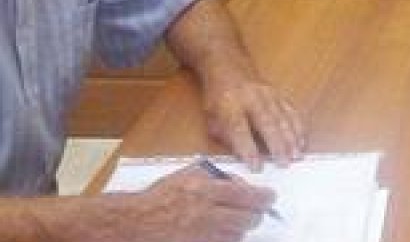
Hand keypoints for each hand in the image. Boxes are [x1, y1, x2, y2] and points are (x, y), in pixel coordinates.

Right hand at [130, 164, 277, 241]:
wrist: (139, 221)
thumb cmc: (163, 195)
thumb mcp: (188, 174)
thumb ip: (217, 176)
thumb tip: (241, 184)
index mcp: (205, 190)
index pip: (247, 195)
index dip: (265, 198)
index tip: (270, 197)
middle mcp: (207, 214)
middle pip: (249, 219)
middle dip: (256, 215)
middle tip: (256, 212)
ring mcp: (204, 234)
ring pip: (239, 235)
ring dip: (241, 228)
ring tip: (234, 220)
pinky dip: (229, 238)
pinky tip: (222, 232)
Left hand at [202, 76, 306, 169]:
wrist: (229, 67)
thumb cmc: (219, 99)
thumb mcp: (211, 119)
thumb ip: (226, 138)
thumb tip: (243, 158)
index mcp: (228, 105)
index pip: (239, 129)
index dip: (248, 149)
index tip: (256, 167)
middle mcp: (250, 98)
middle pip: (266, 122)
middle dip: (276, 144)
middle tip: (285, 163)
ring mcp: (267, 95)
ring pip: (282, 117)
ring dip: (291, 138)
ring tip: (297, 155)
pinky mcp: (279, 94)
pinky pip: (292, 111)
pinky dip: (299, 127)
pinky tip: (302, 141)